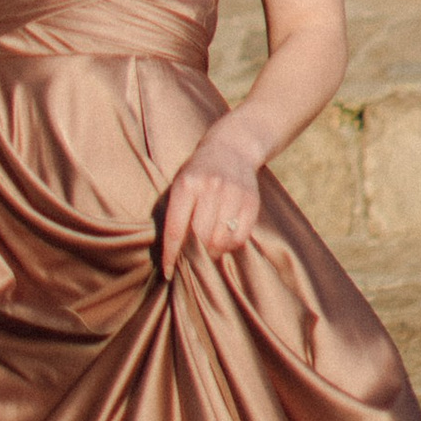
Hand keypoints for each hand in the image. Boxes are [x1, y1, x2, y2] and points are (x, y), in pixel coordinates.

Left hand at [159, 134, 263, 278]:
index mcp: (187, 184)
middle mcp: (211, 187)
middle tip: (192, 257)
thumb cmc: (198, 171)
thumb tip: (176, 252)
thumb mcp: (181, 183)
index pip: (176, 228)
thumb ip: (176, 212)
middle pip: (200, 237)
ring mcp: (234, 194)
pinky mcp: (252, 201)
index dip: (171, 254)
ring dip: (213, 252)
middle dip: (194, 253)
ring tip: (208, 249)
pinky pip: (241, 237)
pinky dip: (230, 246)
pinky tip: (223, 241)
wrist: (232, 148)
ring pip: (221, 240)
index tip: (168, 272)